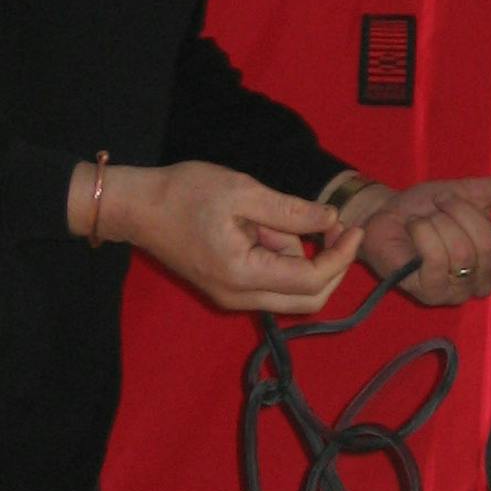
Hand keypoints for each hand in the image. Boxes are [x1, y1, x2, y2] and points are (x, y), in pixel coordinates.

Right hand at [85, 158, 362, 313]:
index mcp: (243, 275)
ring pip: (290, 291)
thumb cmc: (184, 193)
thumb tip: (332, 220)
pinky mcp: (227, 290)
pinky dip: (281, 259)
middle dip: (331, 265)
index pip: (311, 281)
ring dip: (300, 257)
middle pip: (308, 300)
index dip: (340, 257)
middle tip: (335, 227)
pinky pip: (270, 283)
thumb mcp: (242, 191)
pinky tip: (265, 227)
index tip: (354, 227)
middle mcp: (240, 298)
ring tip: (273, 215)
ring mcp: (231, 298)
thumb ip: (290, 210)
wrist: (136, 208)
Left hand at [336, 159, 490, 303]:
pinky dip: (423, 232)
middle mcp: (479, 282)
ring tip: (425, 218)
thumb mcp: (471, 191)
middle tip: (444, 203)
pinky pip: (435, 261)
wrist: (387, 210)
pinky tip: (414, 228)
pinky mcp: (426, 292)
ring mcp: (453, 291)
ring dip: (439, 222)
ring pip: (461, 254)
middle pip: (490, 252)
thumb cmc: (428, 207)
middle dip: (464, 215)